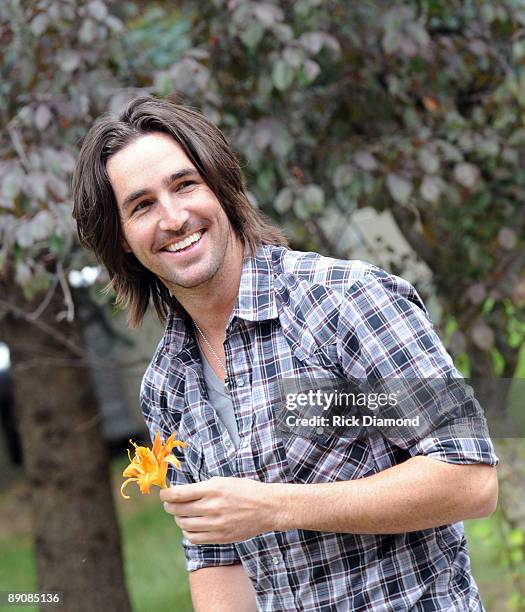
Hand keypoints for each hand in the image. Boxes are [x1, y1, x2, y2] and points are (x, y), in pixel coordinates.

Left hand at [160, 476, 278, 543]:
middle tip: (169, 504)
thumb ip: (202, 487)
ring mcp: (216, 524)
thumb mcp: (223, 481)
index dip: (166, 495)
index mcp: (212, 489)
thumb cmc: (246, 490)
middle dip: (169, 506)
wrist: (267, 508)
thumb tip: (181, 492)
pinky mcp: (220, 537)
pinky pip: (194, 538)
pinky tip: (191, 525)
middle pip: (178, 510)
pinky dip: (188, 531)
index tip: (163, 494)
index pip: (178, 494)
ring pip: (184, 524)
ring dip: (178, 519)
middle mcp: (212, 507)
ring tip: (182, 514)